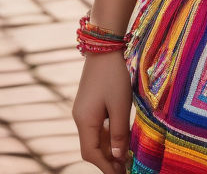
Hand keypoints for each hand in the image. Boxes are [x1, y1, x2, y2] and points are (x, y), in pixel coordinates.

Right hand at [72, 51, 132, 173]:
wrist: (104, 45)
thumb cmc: (114, 75)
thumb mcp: (120, 105)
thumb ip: (119, 133)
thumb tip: (118, 158)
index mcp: (84, 121)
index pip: (91, 154)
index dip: (105, 167)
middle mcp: (80, 117)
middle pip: (92, 147)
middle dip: (108, 160)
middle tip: (125, 168)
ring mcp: (83, 109)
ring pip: (95, 136)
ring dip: (108, 148)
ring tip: (125, 156)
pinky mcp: (89, 102)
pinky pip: (97, 125)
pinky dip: (107, 135)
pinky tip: (120, 136)